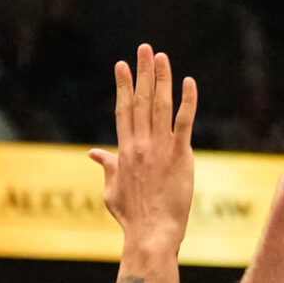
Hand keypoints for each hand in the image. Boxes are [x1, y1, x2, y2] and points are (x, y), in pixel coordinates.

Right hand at [94, 43, 196, 252]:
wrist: (150, 233)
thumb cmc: (132, 217)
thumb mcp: (112, 191)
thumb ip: (107, 167)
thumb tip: (94, 154)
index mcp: (124, 151)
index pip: (123, 110)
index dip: (123, 86)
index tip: (122, 66)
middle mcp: (140, 144)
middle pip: (140, 100)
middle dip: (142, 72)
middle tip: (144, 48)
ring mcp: (160, 148)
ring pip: (160, 105)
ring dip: (161, 78)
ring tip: (161, 56)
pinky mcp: (180, 156)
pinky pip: (184, 123)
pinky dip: (187, 101)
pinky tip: (189, 82)